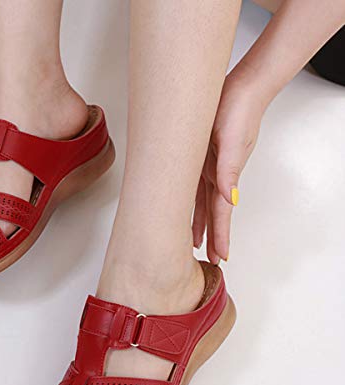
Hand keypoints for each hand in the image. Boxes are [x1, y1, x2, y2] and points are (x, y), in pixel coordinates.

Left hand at [193, 72, 267, 262]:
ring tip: (193, 240)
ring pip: (201, 202)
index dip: (220, 236)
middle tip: (205, 258)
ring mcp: (210, 166)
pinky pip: (194, 185)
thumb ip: (229, 169)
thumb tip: (229, 197)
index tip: (219, 257)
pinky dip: (191, 201)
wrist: (241, 86)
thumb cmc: (239, 109)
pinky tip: (184, 207)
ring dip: (199, 222)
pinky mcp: (202, 156)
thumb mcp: (231, 141)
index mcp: (225, 175)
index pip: (221, 214)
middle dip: (210, 236)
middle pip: (212, 213)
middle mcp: (218, 174)